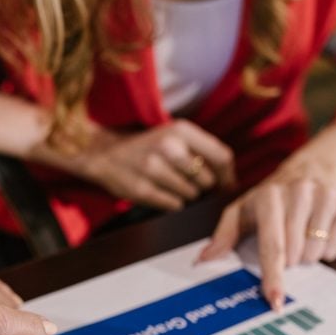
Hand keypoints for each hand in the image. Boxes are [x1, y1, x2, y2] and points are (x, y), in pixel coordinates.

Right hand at [78, 120, 234, 210]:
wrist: (105, 154)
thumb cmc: (148, 147)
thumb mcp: (175, 136)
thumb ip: (203, 151)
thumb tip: (230, 180)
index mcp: (181, 130)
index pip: (222, 156)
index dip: (227, 176)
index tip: (225, 185)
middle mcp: (168, 146)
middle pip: (208, 180)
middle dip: (202, 186)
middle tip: (188, 182)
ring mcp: (153, 168)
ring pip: (191, 195)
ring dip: (186, 195)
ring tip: (171, 185)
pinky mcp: (141, 189)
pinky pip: (173, 205)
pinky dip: (172, 203)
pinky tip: (161, 192)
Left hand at [197, 176, 335, 309]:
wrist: (307, 172)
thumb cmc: (267, 203)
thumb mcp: (240, 213)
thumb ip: (223, 236)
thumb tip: (203, 259)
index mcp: (269, 196)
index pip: (272, 246)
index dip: (273, 276)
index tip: (275, 301)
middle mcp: (299, 191)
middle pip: (296, 253)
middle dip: (288, 261)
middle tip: (283, 246)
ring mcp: (326, 195)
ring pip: (317, 252)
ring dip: (306, 255)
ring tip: (299, 237)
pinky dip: (327, 248)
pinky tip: (318, 232)